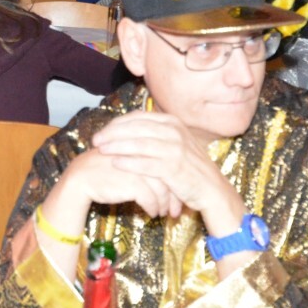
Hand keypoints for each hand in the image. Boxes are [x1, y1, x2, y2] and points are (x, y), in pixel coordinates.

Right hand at [50, 147, 180, 219]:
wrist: (82, 177)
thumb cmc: (106, 169)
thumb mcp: (128, 159)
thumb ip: (146, 160)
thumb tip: (168, 178)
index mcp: (143, 145)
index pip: (168, 163)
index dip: (174, 181)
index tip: (178, 195)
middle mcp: (143, 154)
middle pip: (168, 176)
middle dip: (174, 196)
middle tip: (176, 210)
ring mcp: (138, 167)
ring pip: (162, 189)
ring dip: (164, 204)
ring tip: (163, 213)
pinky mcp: (131, 182)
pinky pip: (150, 198)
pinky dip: (153, 208)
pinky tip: (152, 213)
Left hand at [91, 113, 243, 229]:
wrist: (213, 190)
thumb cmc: (189, 168)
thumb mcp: (174, 144)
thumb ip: (154, 135)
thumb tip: (124, 130)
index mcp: (173, 123)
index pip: (138, 117)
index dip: (117, 123)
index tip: (102, 131)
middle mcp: (174, 132)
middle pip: (136, 128)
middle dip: (112, 133)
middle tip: (95, 140)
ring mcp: (176, 149)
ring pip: (138, 144)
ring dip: (117, 146)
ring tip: (100, 150)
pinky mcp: (175, 168)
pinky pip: (146, 163)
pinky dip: (129, 162)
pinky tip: (115, 163)